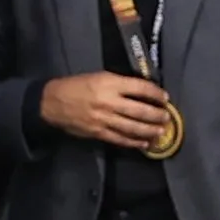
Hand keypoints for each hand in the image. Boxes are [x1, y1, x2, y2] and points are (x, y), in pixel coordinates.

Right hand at [38, 72, 178, 152]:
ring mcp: (104, 119)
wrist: (52, 102)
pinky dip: (134, 142)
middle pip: (140, 110)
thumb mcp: (99, 76)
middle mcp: (109, 102)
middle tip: (167, 117)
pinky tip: (144, 143)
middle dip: (157, 115)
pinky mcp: (98, 133)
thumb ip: (120, 84)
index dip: (155, 93)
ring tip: (161, 131)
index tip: (164, 97)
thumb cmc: (76, 86)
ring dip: (149, 131)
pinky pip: (120, 139)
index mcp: (110, 83)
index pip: (140, 88)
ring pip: (133, 127)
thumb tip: (141, 92)